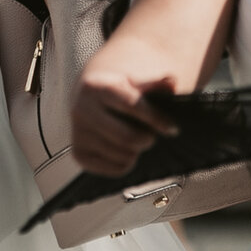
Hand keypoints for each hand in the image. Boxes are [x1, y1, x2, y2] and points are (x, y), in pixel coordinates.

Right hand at [71, 55, 179, 176]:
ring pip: (124, 155)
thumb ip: (154, 84)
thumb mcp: (134, 83)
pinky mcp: (79, 154)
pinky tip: (122, 149)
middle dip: (147, 139)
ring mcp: (77, 133)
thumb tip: (171, 82)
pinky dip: (127, 163)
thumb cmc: (118, 92)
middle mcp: (81, 109)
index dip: (157, 119)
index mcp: (95, 87)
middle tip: (149, 135)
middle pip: (128, 138)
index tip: (172, 128)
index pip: (132, 106)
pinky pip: (116, 169)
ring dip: (137, 151)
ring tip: (133, 140)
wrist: (87, 99)